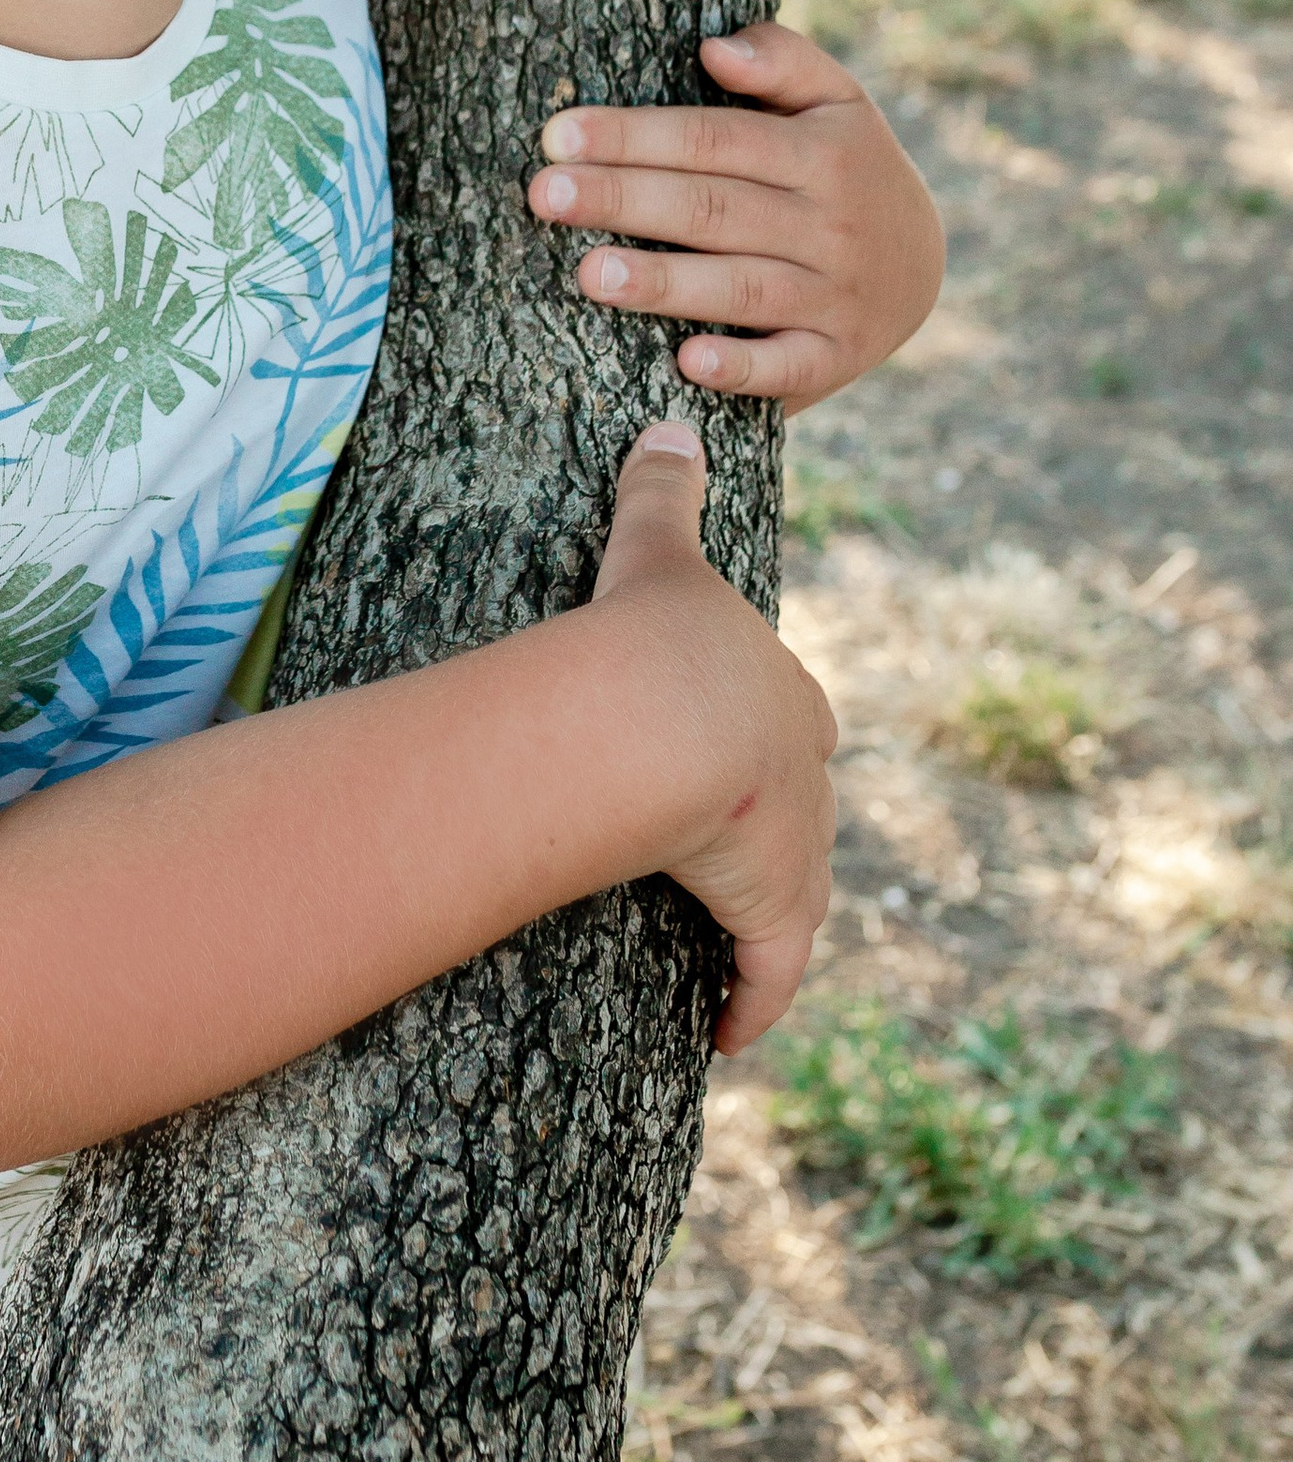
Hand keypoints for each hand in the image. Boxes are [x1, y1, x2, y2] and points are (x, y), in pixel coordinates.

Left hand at [528, 19, 943, 406]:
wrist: (924, 264)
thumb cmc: (848, 167)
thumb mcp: (837, 99)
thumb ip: (783, 60)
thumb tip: (714, 49)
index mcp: (821, 153)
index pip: (713, 139)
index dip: (635, 135)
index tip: (559, 136)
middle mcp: (829, 225)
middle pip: (713, 209)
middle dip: (625, 199)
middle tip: (545, 195)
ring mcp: (833, 295)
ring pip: (740, 287)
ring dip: (664, 283)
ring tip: (588, 273)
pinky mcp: (833, 358)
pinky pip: (786, 367)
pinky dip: (741, 367)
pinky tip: (686, 361)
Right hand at [591, 423, 838, 1053]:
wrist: (673, 718)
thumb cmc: (659, 635)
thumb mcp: (657, 555)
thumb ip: (660, 496)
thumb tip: (667, 426)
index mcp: (780, 698)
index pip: (785, 725)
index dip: (759, 743)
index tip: (735, 763)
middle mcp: (803, 777)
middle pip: (799, 810)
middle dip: (774, 830)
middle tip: (731, 853)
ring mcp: (795, 849)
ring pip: (793, 893)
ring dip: (765, 920)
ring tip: (726, 948)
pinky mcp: (774, 912)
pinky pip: (768, 969)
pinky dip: (753, 1001)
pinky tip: (731, 1034)